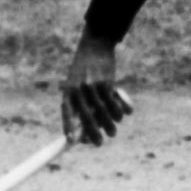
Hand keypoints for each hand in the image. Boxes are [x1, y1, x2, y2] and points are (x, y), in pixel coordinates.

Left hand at [60, 30, 133, 145]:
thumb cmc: (84, 71)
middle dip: (94, 133)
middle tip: (99, 144)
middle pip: (87, 116)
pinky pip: (115, 102)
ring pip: (104, 112)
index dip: (68, 127)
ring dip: (110, 124)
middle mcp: (78, 89)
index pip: (66, 112)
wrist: (94, 46)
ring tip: (113, 132)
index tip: (70, 142)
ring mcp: (93, 86)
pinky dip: (121, 110)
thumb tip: (85, 131)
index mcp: (68, 91)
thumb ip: (80, 104)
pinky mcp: (107, 82)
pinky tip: (124, 114)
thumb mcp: (76, 85)